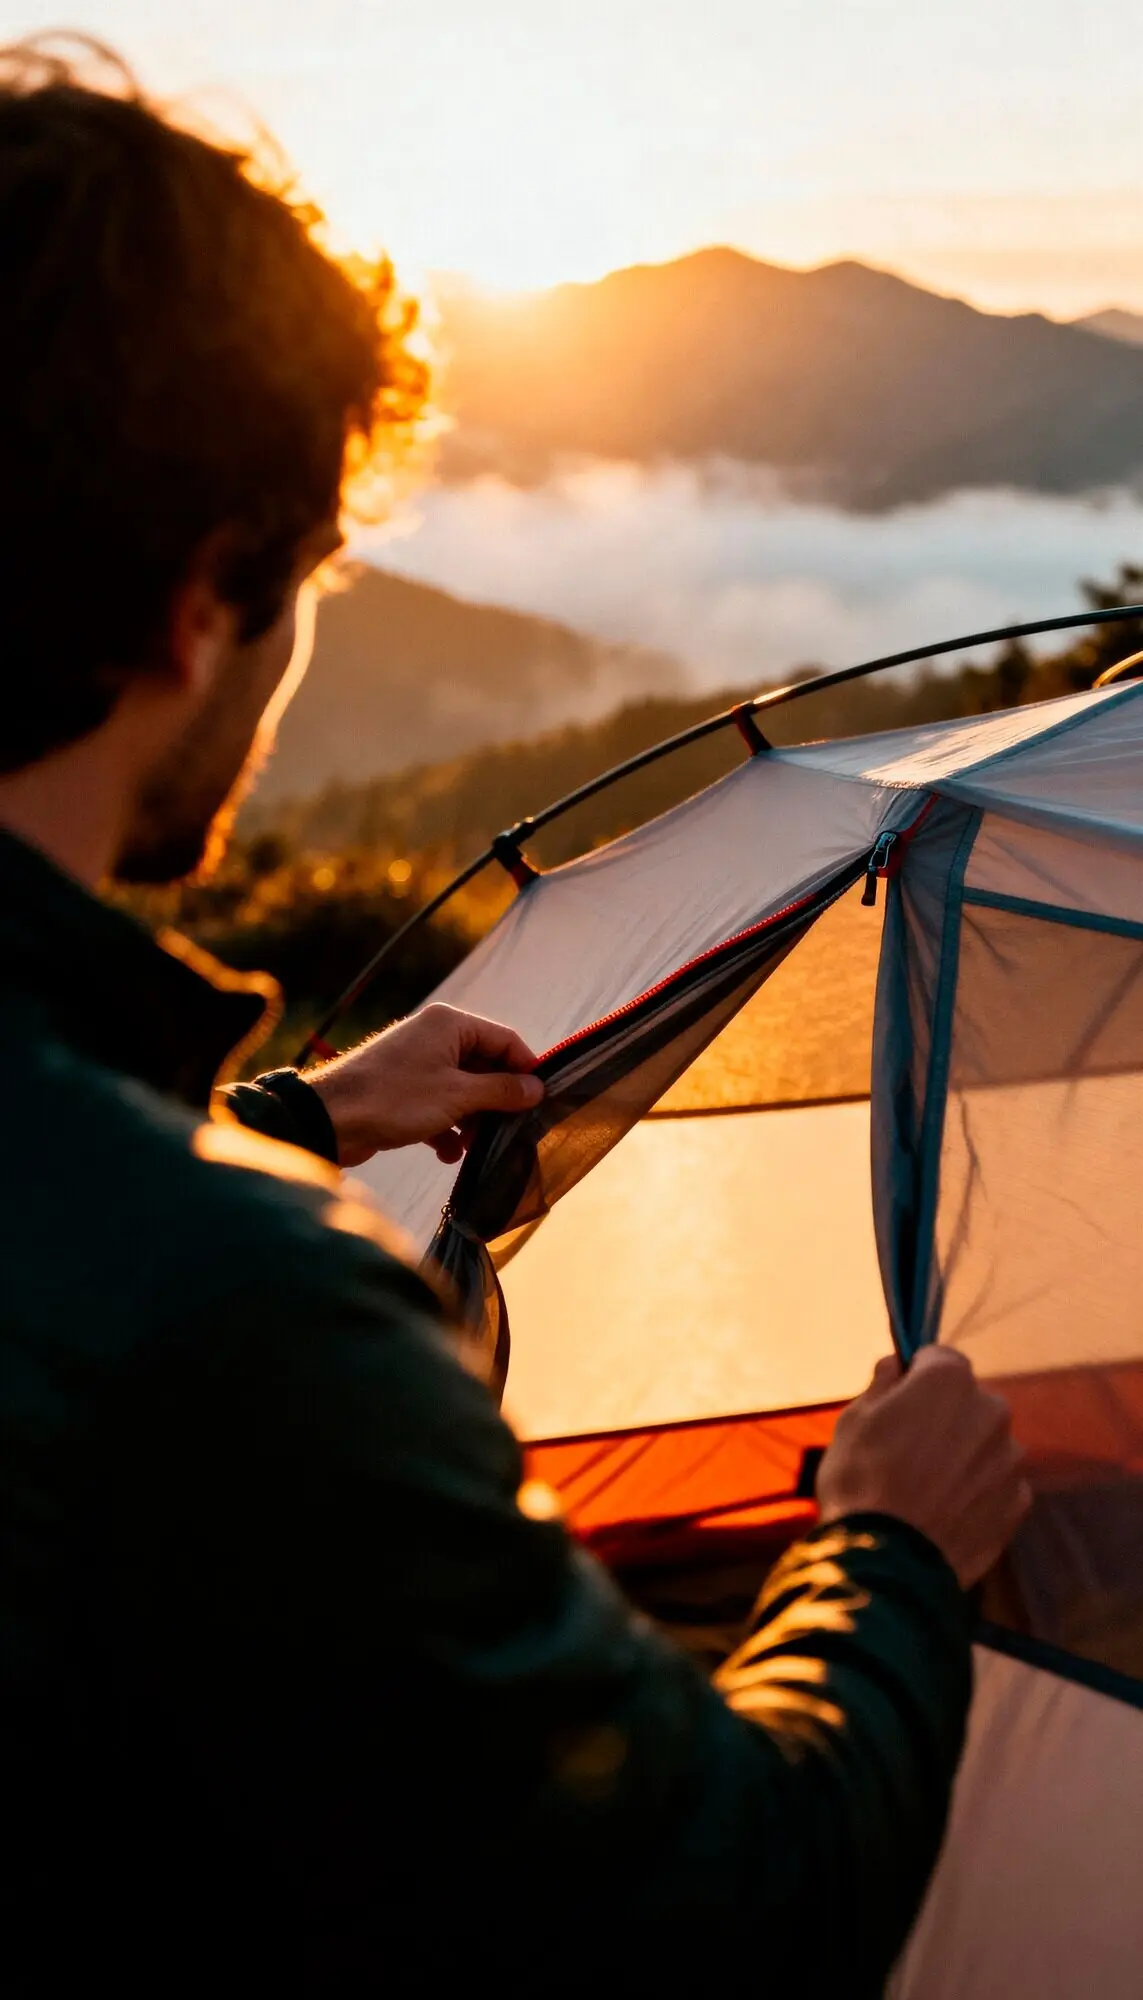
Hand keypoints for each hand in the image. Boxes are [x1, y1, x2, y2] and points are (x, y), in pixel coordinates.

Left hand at [307, 1003, 543, 1166]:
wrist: (329, 1119)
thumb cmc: (394, 1099)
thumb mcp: (457, 1096)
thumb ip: (501, 1091)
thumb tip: (536, 1088)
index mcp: (450, 1024)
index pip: (506, 1040)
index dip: (526, 1070)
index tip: (540, 1101)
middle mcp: (434, 1037)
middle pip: (485, 1066)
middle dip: (496, 1101)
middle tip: (510, 1130)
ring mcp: (417, 1064)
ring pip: (463, 1090)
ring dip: (472, 1120)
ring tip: (474, 1146)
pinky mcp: (403, 1091)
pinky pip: (439, 1105)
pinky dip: (447, 1128)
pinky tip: (447, 1153)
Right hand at [816, 1348, 1031, 1588]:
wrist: (887, 1561)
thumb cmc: (861, 1480)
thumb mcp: (854, 1419)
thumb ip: (882, 1384)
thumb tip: (896, 1366)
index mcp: (949, 1380)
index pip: (939, 1359)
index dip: (917, 1378)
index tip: (899, 1401)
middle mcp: (991, 1410)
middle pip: (968, 1402)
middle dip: (944, 1418)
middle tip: (908, 1452)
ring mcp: (1010, 1459)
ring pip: (985, 1445)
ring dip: (964, 1457)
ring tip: (926, 1490)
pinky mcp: (1017, 1502)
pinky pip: (997, 1485)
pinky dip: (977, 1492)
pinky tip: (944, 1513)